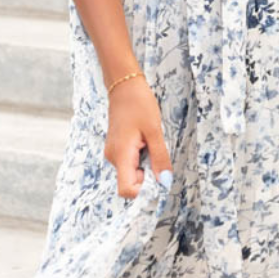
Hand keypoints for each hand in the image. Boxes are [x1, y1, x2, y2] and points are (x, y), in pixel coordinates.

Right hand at [104, 74, 174, 196]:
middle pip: (131, 183)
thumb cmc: (139, 104)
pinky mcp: (117, 150)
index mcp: (121, 155)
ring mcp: (113, 154)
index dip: (144, 191)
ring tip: (149, 143)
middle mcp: (113, 158)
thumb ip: (160, 159)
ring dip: (145, 165)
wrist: (124, 86)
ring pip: (132, 173)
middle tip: (156, 152)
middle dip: (148, 175)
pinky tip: (145, 141)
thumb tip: (165, 182)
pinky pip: (131, 163)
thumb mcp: (155, 131)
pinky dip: (141, 158)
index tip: (158, 178)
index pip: (126, 190)